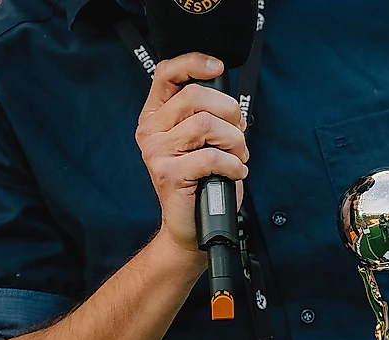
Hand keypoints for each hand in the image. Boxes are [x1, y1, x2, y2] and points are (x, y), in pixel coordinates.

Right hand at [134, 53, 248, 256]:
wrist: (192, 227)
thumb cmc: (202, 183)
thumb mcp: (203, 143)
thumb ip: (207, 116)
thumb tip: (229, 102)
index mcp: (157, 116)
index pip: (167, 74)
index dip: (193, 63)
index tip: (217, 67)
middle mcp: (151, 131)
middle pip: (195, 97)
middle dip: (230, 113)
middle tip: (238, 136)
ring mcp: (157, 152)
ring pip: (206, 124)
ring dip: (235, 141)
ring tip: (237, 157)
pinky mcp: (168, 174)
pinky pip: (212, 157)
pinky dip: (233, 165)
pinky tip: (235, 173)